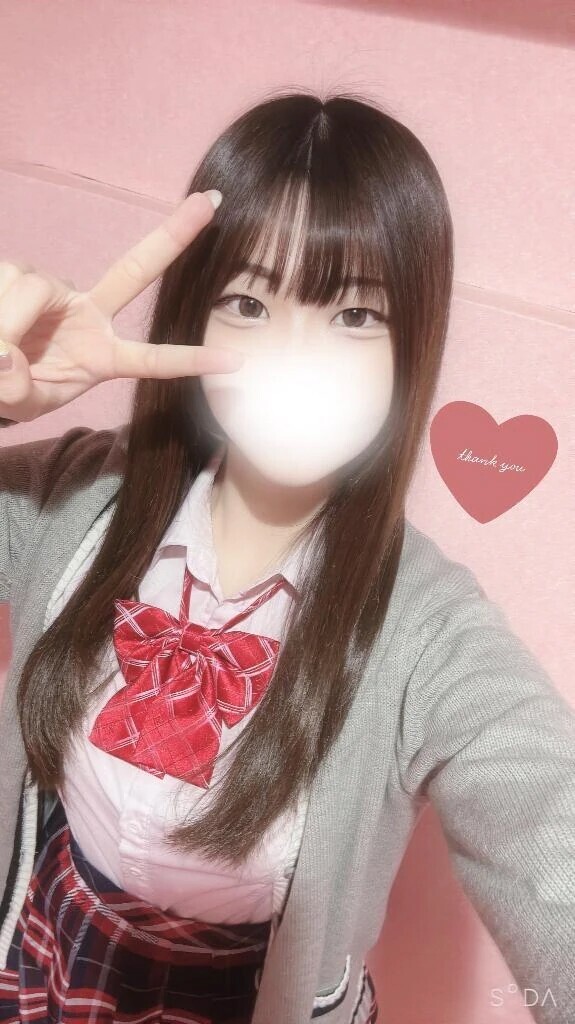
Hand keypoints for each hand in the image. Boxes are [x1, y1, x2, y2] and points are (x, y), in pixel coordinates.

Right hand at [0, 190, 242, 422]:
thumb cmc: (6, 390)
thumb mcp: (17, 403)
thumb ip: (16, 390)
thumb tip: (8, 355)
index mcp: (101, 356)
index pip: (152, 360)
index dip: (190, 359)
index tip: (235, 361)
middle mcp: (87, 315)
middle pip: (134, 270)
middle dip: (173, 237)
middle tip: (210, 202)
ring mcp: (55, 291)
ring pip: (36, 287)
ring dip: (8, 319)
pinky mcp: (18, 273)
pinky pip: (7, 279)